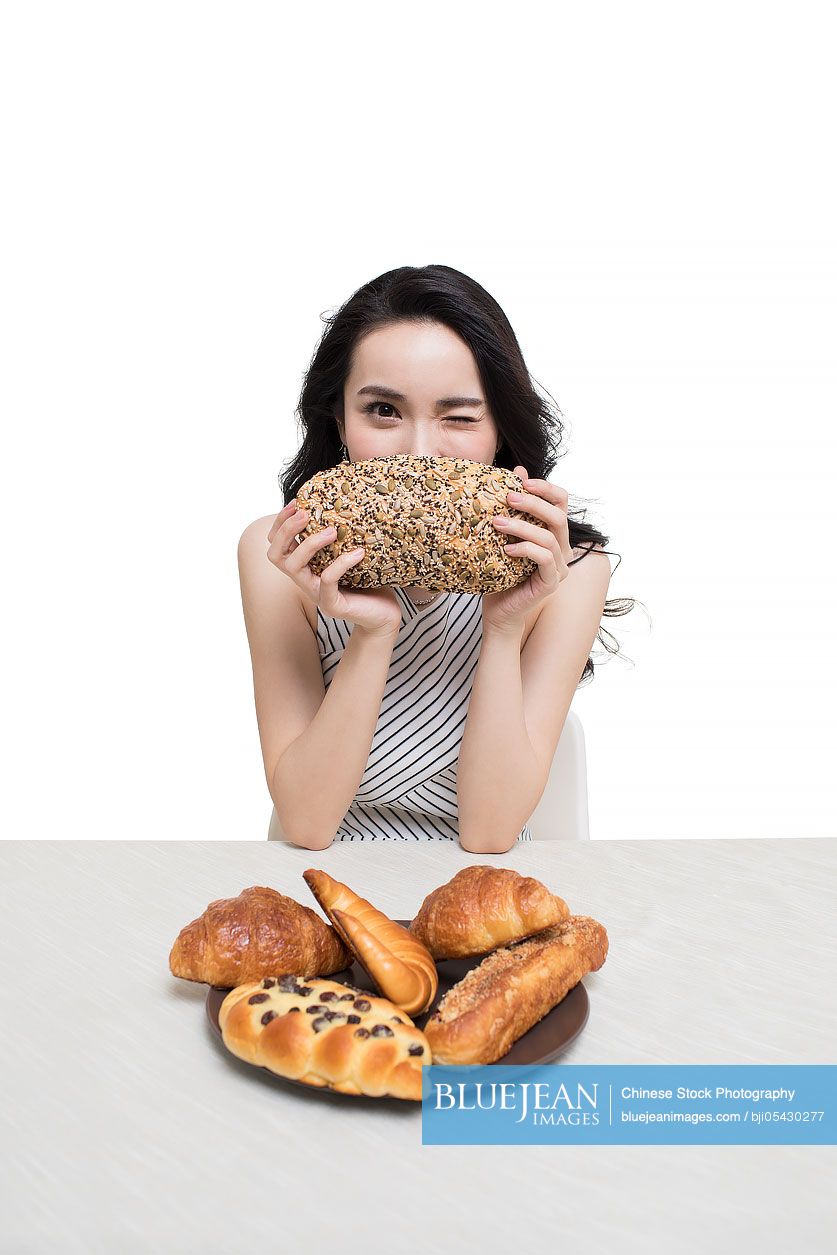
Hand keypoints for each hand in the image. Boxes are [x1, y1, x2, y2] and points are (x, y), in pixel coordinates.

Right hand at [267, 502, 401, 637]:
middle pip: (276, 555)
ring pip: (294, 567)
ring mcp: (315, 595)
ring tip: (333, 530)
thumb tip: (344, 499)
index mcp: (305, 567)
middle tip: (305, 513)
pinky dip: (341, 564)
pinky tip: (359, 552)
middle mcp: (304, 581)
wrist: (384, 615)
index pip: (276, 544)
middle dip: (286, 530)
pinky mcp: (332, 605)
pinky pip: (327, 581)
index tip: (296, 502)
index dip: (280, 522)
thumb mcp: (350, 552)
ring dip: (310, 544)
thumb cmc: (369, 582)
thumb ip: (340, 534)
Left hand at [481, 465, 572, 633]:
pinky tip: (505, 548)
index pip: (561, 502)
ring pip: (549, 536)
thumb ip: (512, 506)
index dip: (546, 488)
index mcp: (553, 533)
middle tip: (507, 497)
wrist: (497, 612)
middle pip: (558, 516)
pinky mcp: (551, 583)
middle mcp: (562, 549)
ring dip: (522, 526)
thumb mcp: (501, 534)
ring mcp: (560, 567)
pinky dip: (525, 549)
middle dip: (533, 503)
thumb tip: (517, 469)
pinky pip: (544, 559)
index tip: (522, 480)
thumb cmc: (498, 572)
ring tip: (496, 523)